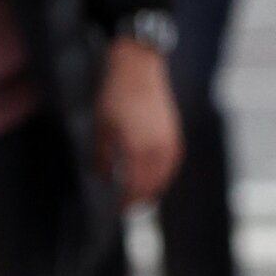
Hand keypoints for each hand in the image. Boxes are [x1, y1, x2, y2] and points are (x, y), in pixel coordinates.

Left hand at [95, 39, 181, 207]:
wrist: (139, 67)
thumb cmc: (117, 93)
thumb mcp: (101, 126)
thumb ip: (102, 155)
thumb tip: (102, 176)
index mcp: (139, 149)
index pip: (135, 187)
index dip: (125, 201)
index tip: (116, 209)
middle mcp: (159, 150)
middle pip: (152, 186)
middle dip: (139, 198)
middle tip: (127, 206)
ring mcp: (170, 142)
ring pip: (164, 176)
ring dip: (152, 188)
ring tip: (139, 194)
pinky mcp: (175, 134)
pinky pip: (171, 163)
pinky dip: (162, 174)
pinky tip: (152, 174)